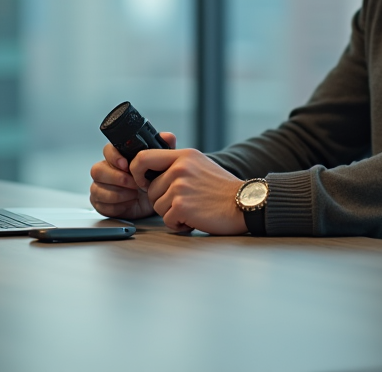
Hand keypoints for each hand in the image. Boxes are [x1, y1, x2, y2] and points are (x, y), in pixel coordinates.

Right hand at [89, 132, 176, 219]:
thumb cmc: (154, 180)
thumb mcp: (162, 162)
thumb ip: (165, 147)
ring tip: (134, 195)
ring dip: (118, 193)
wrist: (154, 201)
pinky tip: (129, 203)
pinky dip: (117, 206)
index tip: (126, 164)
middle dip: (116, 178)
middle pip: (97, 170)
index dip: (114, 157)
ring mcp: (101, 187)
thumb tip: (167, 137)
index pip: (107, 150)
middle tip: (133, 183)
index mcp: (118, 157)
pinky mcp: (101, 203)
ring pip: (97, 188)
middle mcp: (106, 170)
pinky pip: (101, 205)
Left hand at [132, 148, 247, 234]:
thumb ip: (179, 165)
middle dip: (164, 201)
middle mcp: (179, 168)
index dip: (137, 171)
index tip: (143, 182)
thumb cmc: (223, 189)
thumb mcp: (200, 165)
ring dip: (172, 213)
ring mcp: (179, 187)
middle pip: (151, 189)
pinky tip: (194, 219)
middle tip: (184, 203)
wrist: (245, 203)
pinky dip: (179, 224)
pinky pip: (167, 220)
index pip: (144, 157)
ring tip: (192, 209)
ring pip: (157, 206)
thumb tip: (154, 172)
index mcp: (183, 156)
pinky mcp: (181, 205)